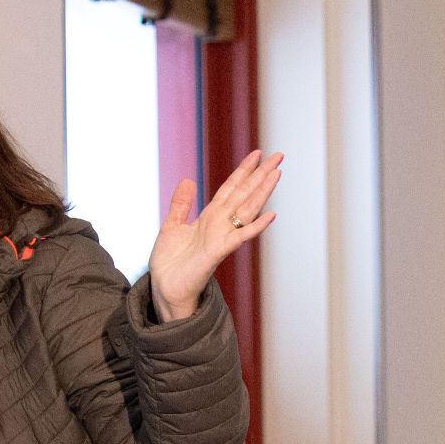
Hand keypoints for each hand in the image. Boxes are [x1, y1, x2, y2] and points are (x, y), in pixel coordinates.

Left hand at [148, 151, 282, 320]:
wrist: (165, 290)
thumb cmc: (170, 264)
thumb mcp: (171, 226)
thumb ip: (181, 205)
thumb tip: (188, 180)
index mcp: (209, 218)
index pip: (230, 189)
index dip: (243, 171)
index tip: (257, 153)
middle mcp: (219, 225)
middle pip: (244, 194)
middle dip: (261, 174)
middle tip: (279, 156)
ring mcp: (221, 238)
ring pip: (247, 210)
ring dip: (262, 192)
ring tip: (277, 174)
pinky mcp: (217, 253)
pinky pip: (240, 237)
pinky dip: (255, 227)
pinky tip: (271, 214)